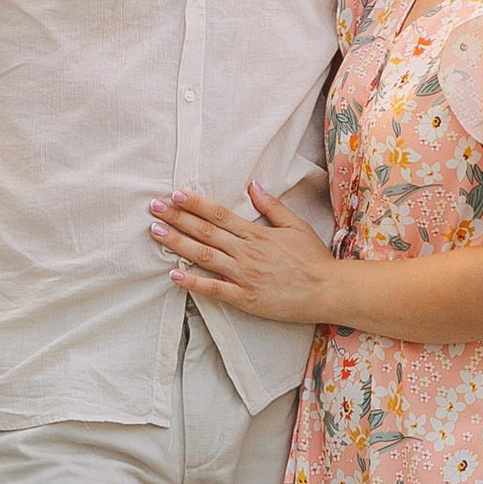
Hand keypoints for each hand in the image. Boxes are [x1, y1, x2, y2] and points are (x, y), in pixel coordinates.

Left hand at [148, 185, 334, 324]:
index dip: (195, 204)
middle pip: (205, 232)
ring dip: (177, 243)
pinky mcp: (245, 298)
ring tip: (156, 232)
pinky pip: (214, 289)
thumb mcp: (296, 226)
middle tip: (154, 207)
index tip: (175, 194)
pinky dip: (192, 282)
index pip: (219, 215)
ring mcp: (244, 275)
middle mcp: (246, 252)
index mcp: (256, 234)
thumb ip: (272, 206)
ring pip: (204, 256)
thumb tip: (253, 185)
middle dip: (177, 218)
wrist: (328, 291)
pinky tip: (173, 276)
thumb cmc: (313, 259)